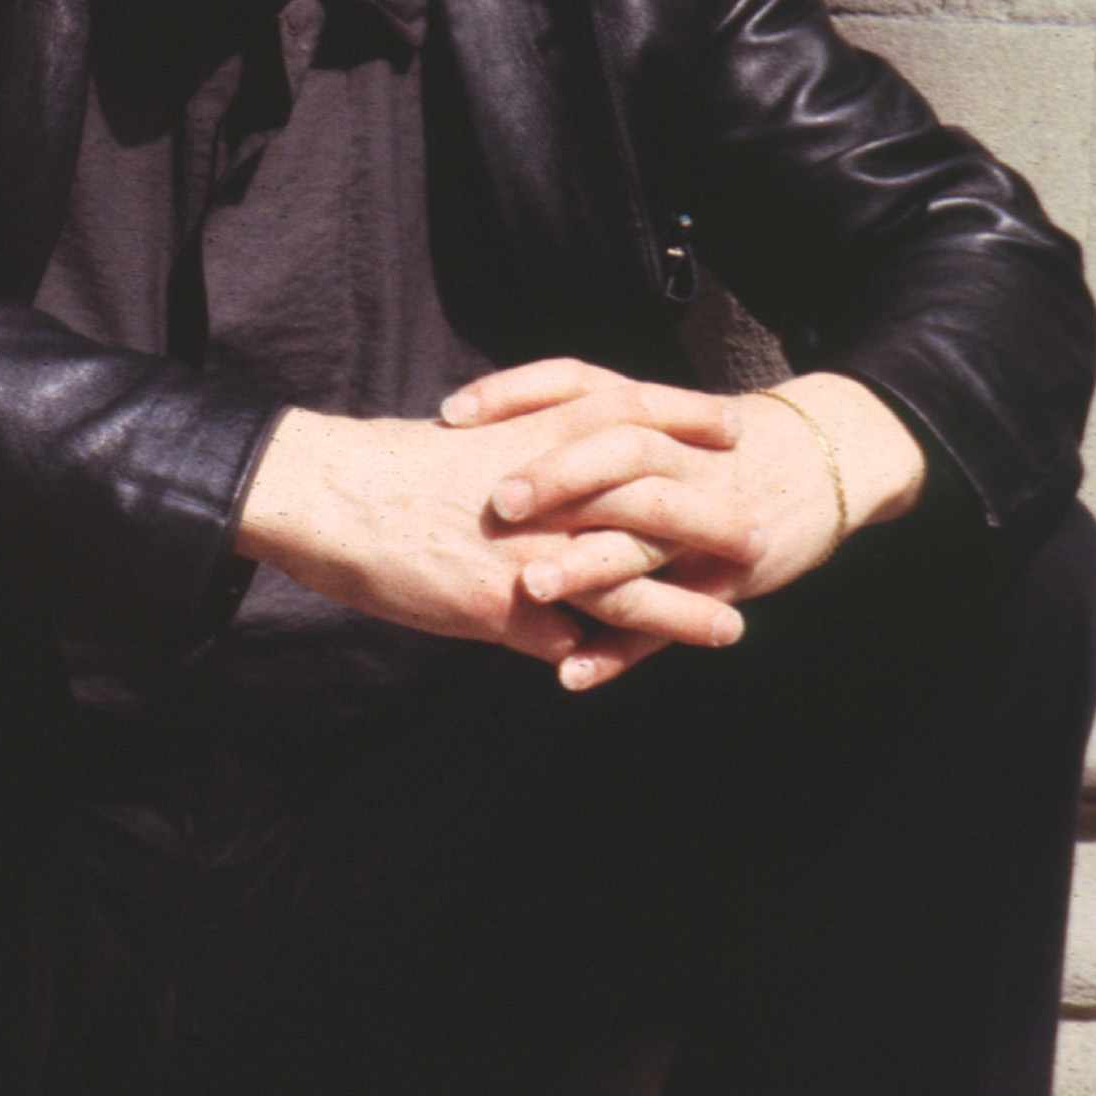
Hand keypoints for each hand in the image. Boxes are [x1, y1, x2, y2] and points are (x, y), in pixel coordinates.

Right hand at [234, 385, 751, 682]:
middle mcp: (553, 494)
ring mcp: (534, 555)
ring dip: (684, 614)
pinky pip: (566, 641)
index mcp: (544, 437)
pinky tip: (618, 674)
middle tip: (762, 536)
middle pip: (657, 508)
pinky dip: (598, 661)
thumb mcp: (477, 437)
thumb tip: (569, 457)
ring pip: (631, 589)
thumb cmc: (396, 466)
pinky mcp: (503, 606)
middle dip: (714, 524)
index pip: (638, 421)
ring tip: (730, 629)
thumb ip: (532, 447)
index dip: (690, 425)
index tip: (734, 430)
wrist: (333, 495)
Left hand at [440, 359, 927, 683]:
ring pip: (644, 542)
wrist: (827, 461)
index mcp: (653, 416)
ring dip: (589, 568)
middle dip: (562, 476)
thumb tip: (482, 430)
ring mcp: (702, 523)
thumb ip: (586, 420)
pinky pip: (666, 621)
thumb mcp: (660, 415)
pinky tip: (570, 676)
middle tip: (499, 501)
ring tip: (531, 589)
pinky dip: (619, 652)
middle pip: (620, 457)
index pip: (581, 385)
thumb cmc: (718, 442)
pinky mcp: (721, 581)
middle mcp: (679, 461)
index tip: (454, 414)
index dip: (518, 396)